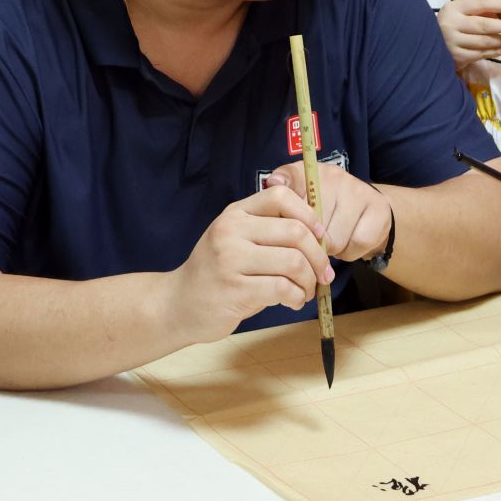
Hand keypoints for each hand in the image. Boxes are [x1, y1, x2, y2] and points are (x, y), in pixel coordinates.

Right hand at [166, 186, 331, 343]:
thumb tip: (318, 234)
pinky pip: (283, 288)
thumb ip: (267, 230)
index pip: (280, 196)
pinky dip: (297, 297)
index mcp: (235, 214)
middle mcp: (231, 231)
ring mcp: (231, 260)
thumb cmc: (217, 273)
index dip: (309, 214)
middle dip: (318, 256)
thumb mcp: (234, 240)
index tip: (320, 236)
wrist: (178, 304)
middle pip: (295, 232)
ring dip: (310, 281)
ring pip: (293, 262)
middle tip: (322, 273)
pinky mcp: (236, 290)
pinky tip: (293, 301)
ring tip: (306, 291)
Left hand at [266, 162, 392, 261]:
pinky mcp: (379, 210)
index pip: (289, 182)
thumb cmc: (323, 209)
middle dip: (313, 241)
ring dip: (333, 249)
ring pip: (336, 239)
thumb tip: (273, 182)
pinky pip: (357, 243)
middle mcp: (334, 176)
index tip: (286, 223)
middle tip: (317, 238)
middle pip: (313, 225)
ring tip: (333, 239)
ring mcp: (358, 190)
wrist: (366, 210)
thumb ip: (283, 194)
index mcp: (308, 172)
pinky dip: (351, 252)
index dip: (287, 211)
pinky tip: (349, 241)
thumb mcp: (298, 201)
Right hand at [436, 0, 500, 71]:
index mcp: (453, 8)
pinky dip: (495, 52)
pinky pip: (481, 54)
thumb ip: (479, 12)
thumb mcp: (459, 14)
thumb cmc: (449, 26)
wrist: (427, 46)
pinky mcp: (456, 57)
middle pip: (484, 25)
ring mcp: (453, 42)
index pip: (480, 3)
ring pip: (484, 42)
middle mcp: (451, 24)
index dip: (499, 5)